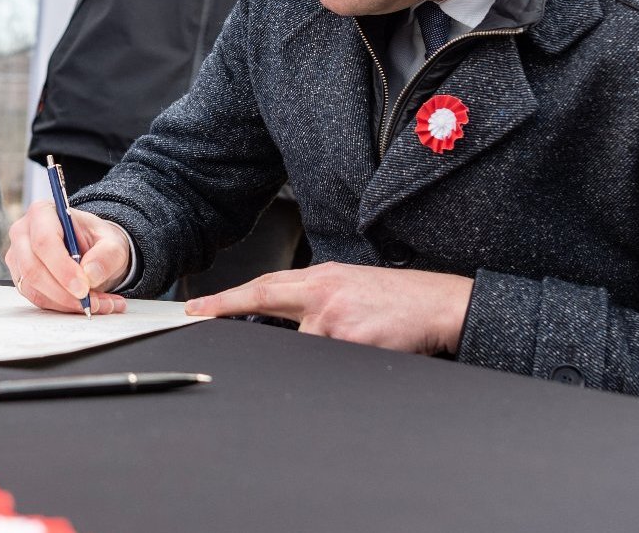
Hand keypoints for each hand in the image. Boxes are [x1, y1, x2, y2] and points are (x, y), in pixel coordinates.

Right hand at [3, 201, 130, 314]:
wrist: (92, 251)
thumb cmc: (97, 241)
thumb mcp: (112, 243)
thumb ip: (106, 255)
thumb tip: (90, 274)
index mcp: (43, 213)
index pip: (44, 241)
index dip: (62, 267)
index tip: (83, 287)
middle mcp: (23, 233)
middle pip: (33, 268)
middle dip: (63, 291)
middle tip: (91, 302)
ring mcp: (18, 258)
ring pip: (33, 288)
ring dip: (66, 303)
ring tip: (98, 304)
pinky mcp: (21, 279)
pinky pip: (37, 299)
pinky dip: (62, 307)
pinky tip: (86, 305)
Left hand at [185, 263, 474, 355]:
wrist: (440, 305)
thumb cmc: (400, 301)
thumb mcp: (352, 288)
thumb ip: (317, 300)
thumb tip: (288, 320)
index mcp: (322, 278)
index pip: (264, 285)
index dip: (227, 298)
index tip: (198, 308)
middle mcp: (322, 293)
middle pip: (264, 299)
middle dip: (229, 307)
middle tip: (200, 315)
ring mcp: (332, 318)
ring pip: (300, 343)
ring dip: (318, 346)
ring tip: (355, 335)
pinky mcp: (347, 341)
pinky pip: (326, 359)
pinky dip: (338, 358)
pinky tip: (367, 346)